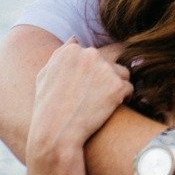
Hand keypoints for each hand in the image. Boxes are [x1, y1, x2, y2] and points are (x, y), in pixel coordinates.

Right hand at [28, 40, 132, 159]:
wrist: (56, 134)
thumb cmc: (47, 109)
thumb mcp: (45, 76)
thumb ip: (60, 55)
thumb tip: (74, 39)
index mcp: (72, 50)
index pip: (94, 55)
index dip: (92, 74)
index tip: (86, 90)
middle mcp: (89, 54)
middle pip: (110, 63)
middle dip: (105, 79)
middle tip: (94, 100)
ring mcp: (104, 69)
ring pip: (122, 73)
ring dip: (116, 87)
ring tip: (103, 104)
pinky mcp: (117, 86)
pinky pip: (129, 89)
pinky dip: (124, 100)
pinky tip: (111, 110)